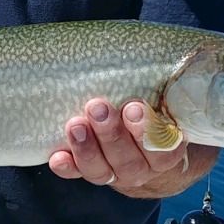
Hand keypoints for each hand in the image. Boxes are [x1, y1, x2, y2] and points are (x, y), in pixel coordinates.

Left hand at [48, 98, 190, 196]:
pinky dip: (68, 167)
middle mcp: (142, 168)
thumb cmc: (156, 109)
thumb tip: (152, 50)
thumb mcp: (166, 101)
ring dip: (87, 148)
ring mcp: (115, 173)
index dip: (147, 131)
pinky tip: (57, 158)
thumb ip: (162, 87)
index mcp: (166, 152)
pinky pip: (78, 174)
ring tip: (75, 124)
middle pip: (128, 161)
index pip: (162, 150)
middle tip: (99, 107)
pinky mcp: (91, 172)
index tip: (134, 107)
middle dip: (112, 134)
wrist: (146, 146)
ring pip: (102, 170)